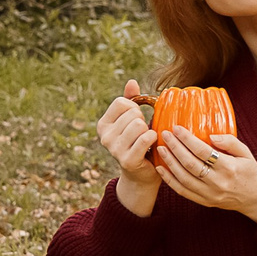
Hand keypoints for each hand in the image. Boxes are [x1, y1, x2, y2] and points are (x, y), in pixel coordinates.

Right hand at [95, 80, 159, 217]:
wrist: (142, 174)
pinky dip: (153, 138)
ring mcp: (114, 149)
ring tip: (148, 139)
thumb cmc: (140, 143)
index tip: (137, 119)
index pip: (121, 102)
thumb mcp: (133, 120)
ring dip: (149, 130)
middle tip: (143, 133)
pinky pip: (144, 138)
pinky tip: (153, 143)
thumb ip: (131, 100)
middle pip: (132, 113)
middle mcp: (104, 136)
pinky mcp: (127, 159)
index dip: (134, 108)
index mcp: (103, 124)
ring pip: (138, 124)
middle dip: (143, 120)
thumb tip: (132, 81)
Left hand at [155, 127, 256, 222]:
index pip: (202, 151)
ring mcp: (209, 194)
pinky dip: (170, 180)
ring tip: (161, 149)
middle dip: (175, 148)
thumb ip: (229, 141)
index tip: (176, 128)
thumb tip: (210, 134)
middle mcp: (217, 182)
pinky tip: (161, 169)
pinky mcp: (205, 201)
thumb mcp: (245, 153)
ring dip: (170, 162)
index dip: (187, 139)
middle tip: (165, 135)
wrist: (255, 199)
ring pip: (183, 178)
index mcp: (228, 167)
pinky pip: (183, 191)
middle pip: (190, 164)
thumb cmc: (250, 172)